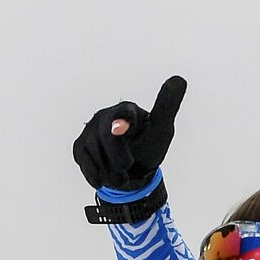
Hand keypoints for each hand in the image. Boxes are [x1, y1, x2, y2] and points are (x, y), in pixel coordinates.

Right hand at [72, 75, 186, 190]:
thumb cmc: (150, 146)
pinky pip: (84, 162)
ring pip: (93, 151)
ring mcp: (90, 131)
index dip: (121, 121)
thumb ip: (167, 106)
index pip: (122, 113)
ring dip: (110, 170)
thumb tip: (179, 79)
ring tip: (123, 174)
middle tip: (127, 166)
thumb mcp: (162, 128)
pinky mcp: (80, 147)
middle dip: (117, 156)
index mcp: (127, 110)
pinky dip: (95, 174)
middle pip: (106, 135)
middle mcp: (105, 116)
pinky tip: (103, 179)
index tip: (121, 128)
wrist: (135, 173)